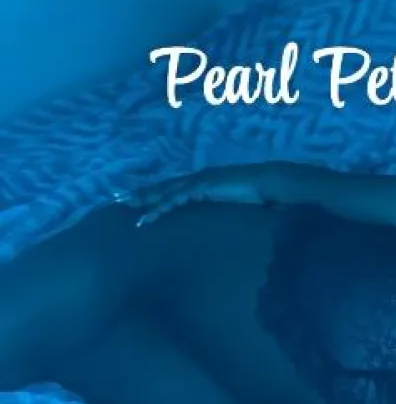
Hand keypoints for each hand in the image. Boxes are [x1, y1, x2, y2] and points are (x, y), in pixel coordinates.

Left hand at [115, 165, 269, 226]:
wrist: (268, 183)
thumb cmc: (255, 194)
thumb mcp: (232, 204)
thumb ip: (221, 209)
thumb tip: (217, 223)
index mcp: (202, 183)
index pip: (172, 188)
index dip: (154, 194)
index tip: (137, 201)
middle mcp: (196, 179)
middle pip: (162, 187)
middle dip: (141, 194)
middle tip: (119, 201)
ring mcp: (199, 181)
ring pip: (165, 191)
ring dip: (146, 199)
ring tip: (128, 208)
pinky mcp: (203, 186)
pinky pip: (178, 197)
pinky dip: (163, 205)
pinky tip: (151, 215)